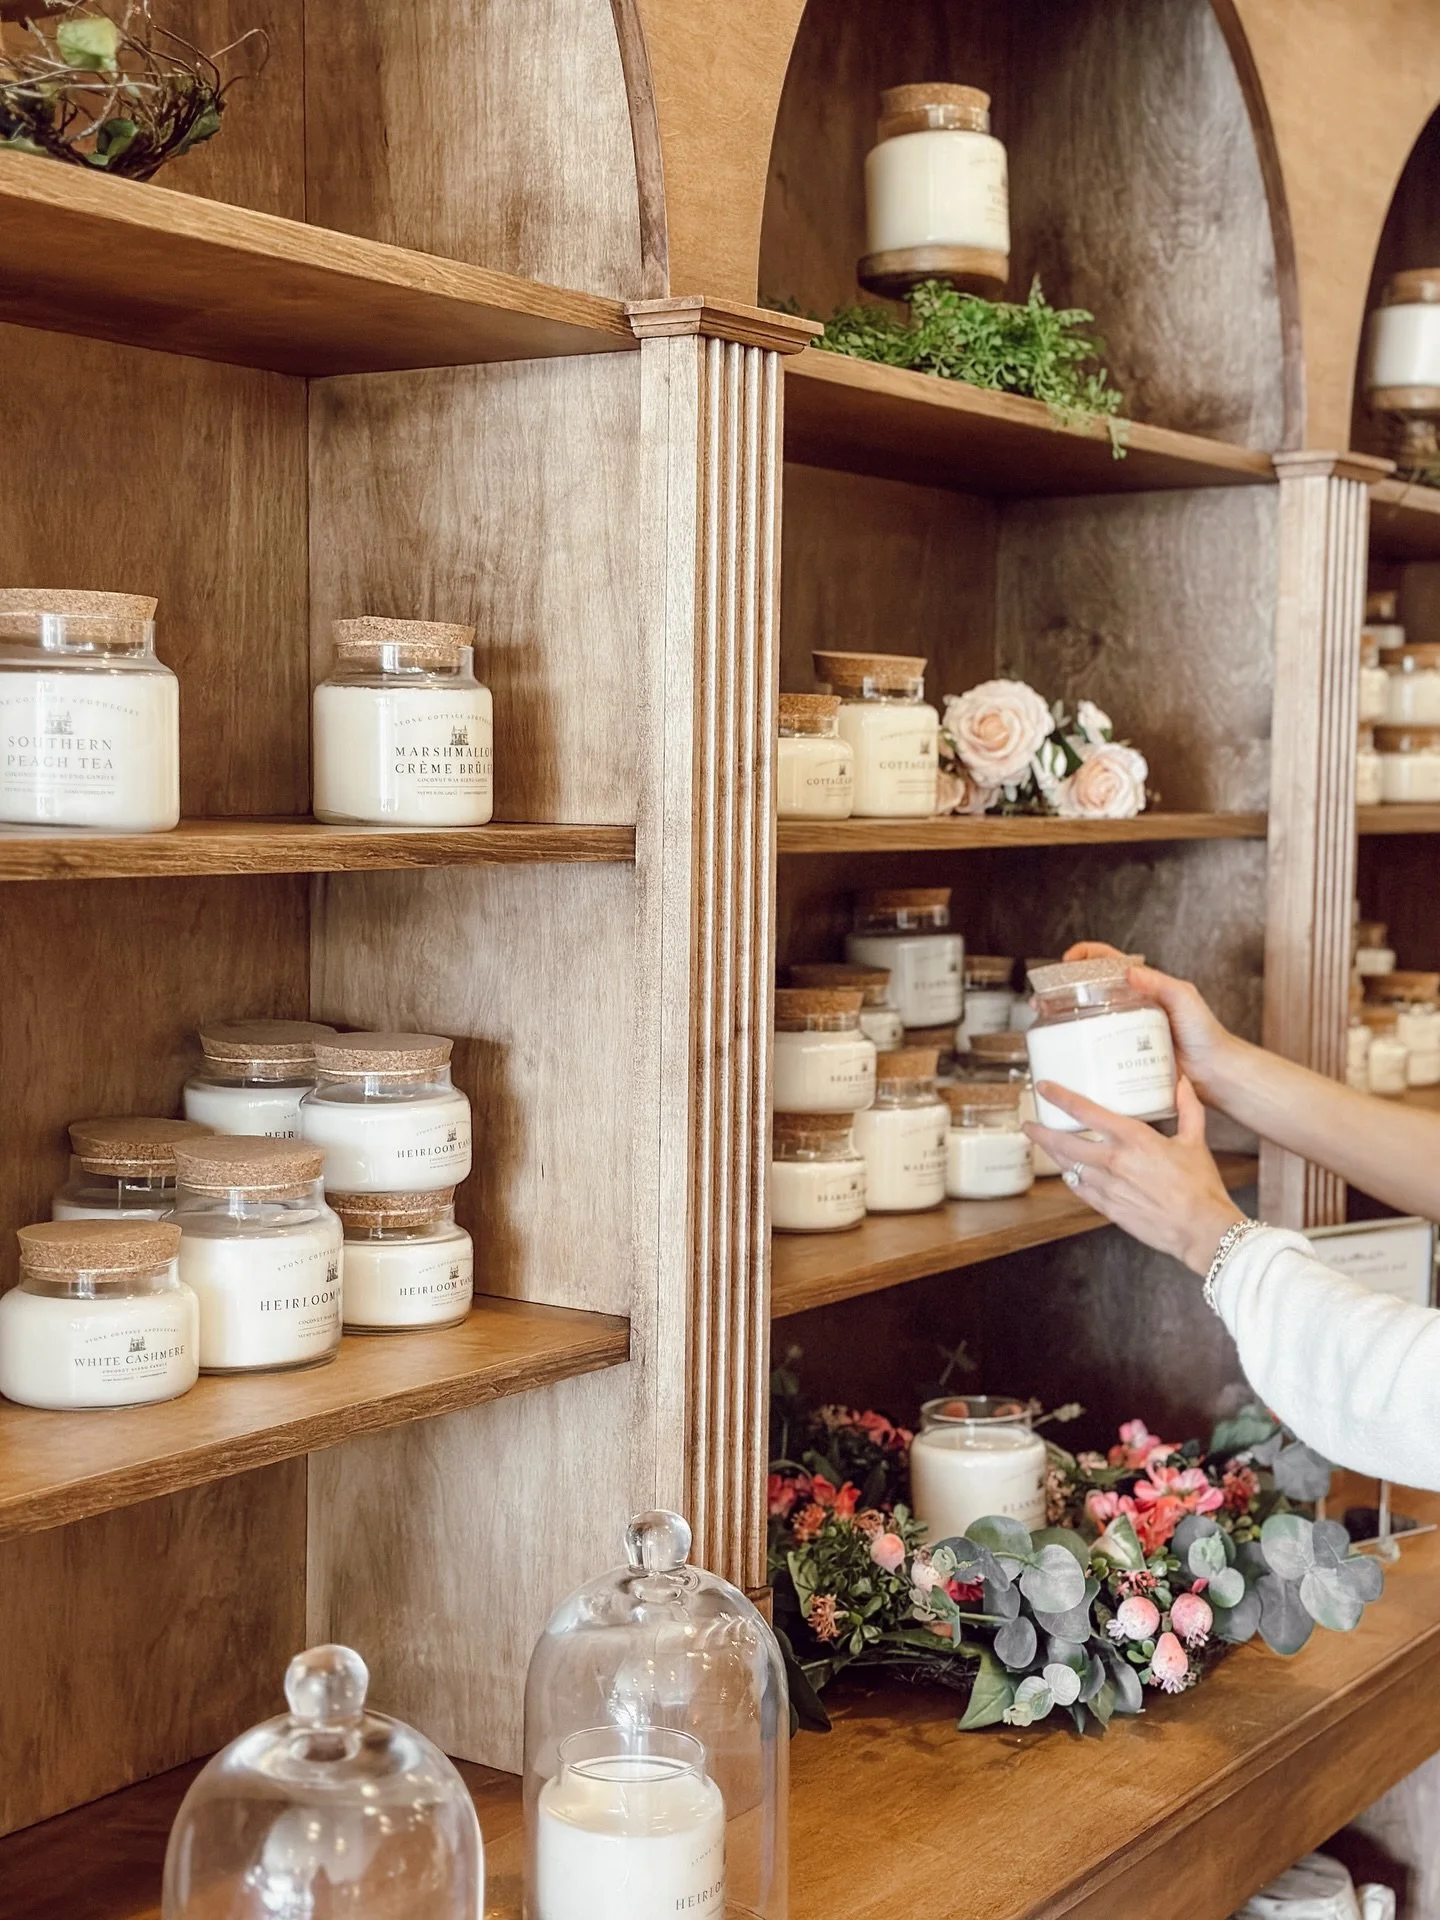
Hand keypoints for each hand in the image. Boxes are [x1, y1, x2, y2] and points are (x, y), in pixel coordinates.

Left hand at [1024, 1076, 1244, 1274]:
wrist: (1200, 1229)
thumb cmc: (1200, 1187)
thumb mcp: (1195, 1141)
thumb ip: (1187, 1108)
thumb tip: (1182, 1081)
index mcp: (1133, 1139)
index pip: (1084, 1111)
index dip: (1059, 1097)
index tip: (1044, 1087)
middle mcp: (1113, 1161)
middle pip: (1062, 1142)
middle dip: (1040, 1131)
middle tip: (1029, 1123)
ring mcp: (1107, 1186)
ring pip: (1067, 1166)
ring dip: (1052, 1154)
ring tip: (1043, 1144)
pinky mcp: (1107, 1208)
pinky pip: (1079, 1189)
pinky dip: (1071, 1178)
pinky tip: (1069, 1173)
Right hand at [1062, 943, 1238, 1106]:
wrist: (1213, 1071)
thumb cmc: (1205, 1032)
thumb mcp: (1184, 998)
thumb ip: (1160, 983)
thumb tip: (1129, 971)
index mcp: (1141, 984)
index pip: (1105, 960)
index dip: (1082, 955)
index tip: (1065, 963)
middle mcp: (1127, 1004)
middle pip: (1087, 988)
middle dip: (1061, 989)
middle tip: (1044, 999)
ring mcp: (1123, 1029)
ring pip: (1087, 1016)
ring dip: (1064, 1016)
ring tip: (1046, 1022)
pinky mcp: (1122, 1053)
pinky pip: (1096, 1045)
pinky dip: (1078, 1045)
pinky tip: (1068, 1050)